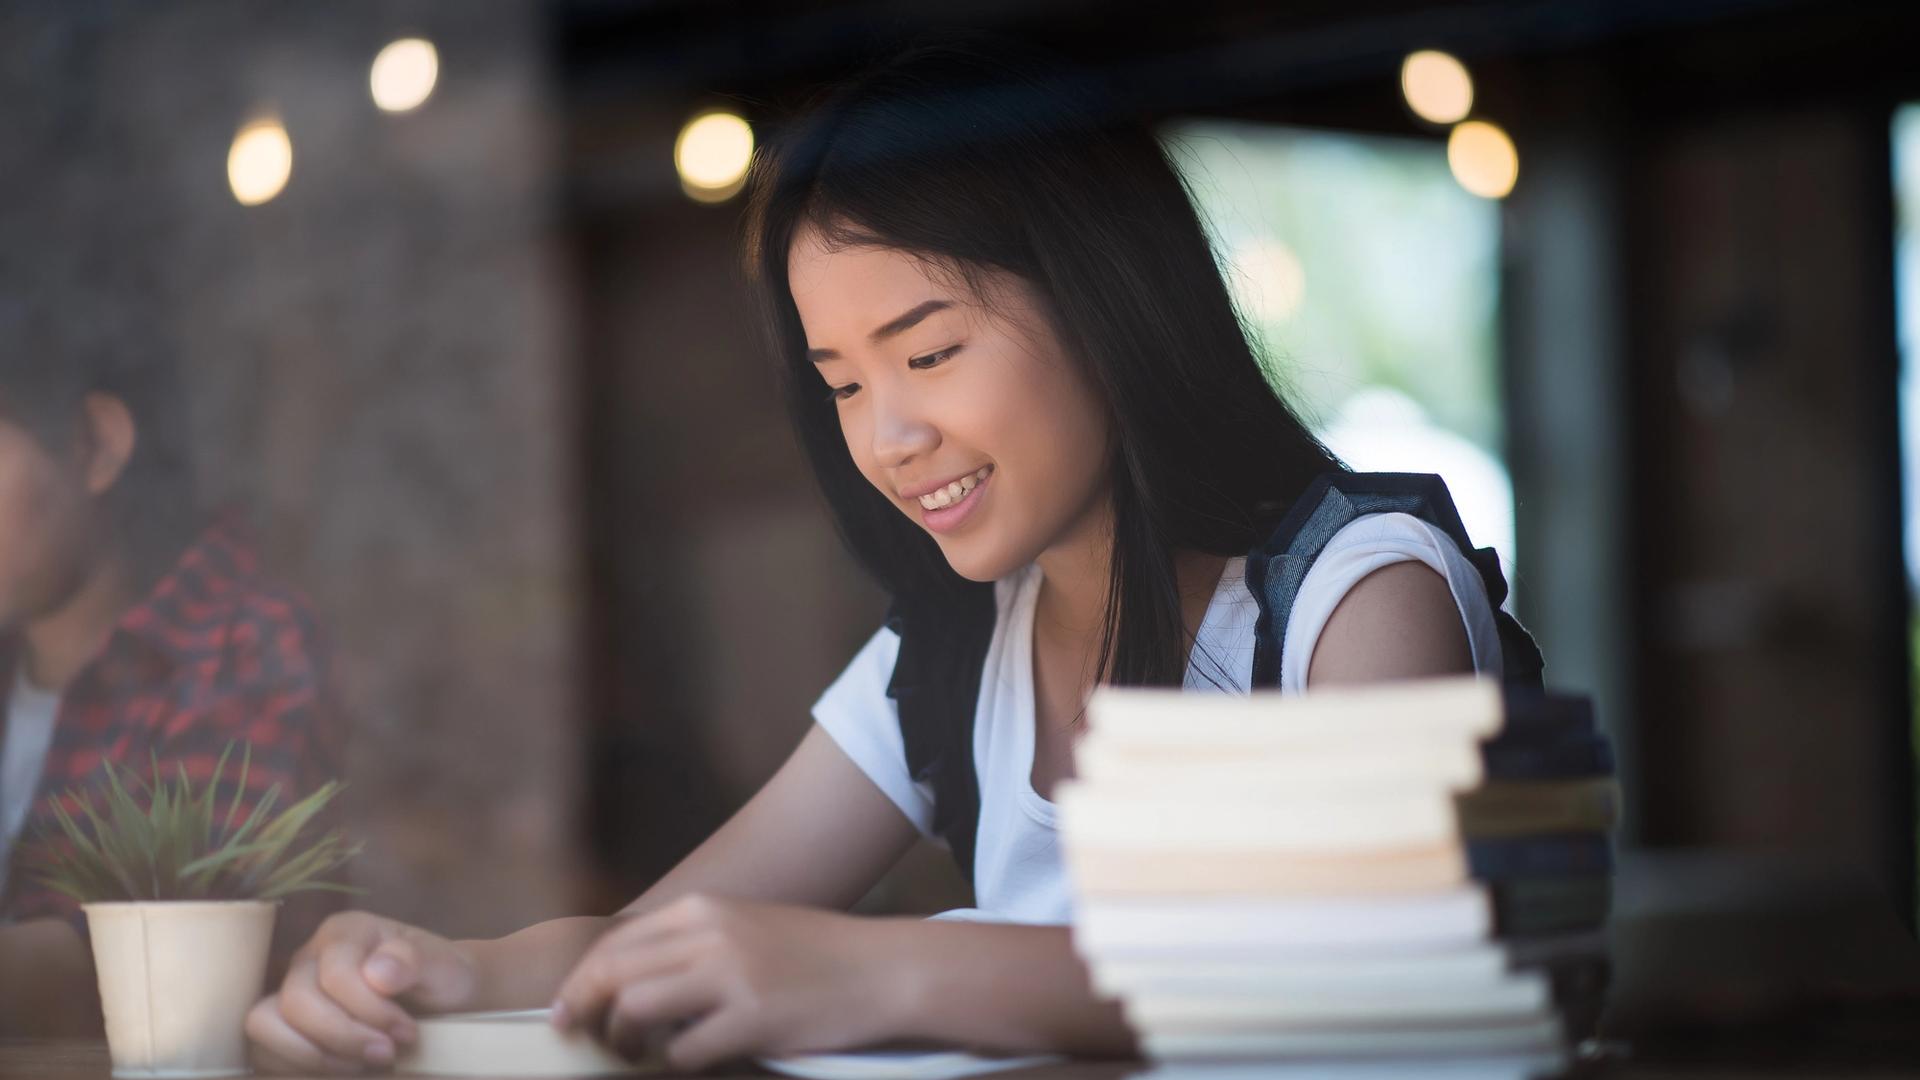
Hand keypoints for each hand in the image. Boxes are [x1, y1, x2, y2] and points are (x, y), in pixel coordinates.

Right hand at [246, 911, 478, 1073]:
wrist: (444, 1000)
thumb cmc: (441, 978)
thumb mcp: (443, 966)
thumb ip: (415, 961)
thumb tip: (377, 972)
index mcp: (346, 933)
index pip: (335, 974)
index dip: (368, 1010)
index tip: (406, 1033)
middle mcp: (310, 957)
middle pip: (296, 1001)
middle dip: (343, 1036)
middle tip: (386, 1054)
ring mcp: (289, 991)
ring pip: (264, 1024)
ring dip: (312, 1055)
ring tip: (360, 1067)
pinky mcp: (283, 1026)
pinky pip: (262, 1051)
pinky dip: (295, 1068)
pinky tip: (340, 1072)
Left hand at [551, 894, 906, 1071]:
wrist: (881, 969)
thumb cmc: (814, 954)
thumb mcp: (745, 926)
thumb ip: (692, 942)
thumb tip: (629, 977)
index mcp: (704, 909)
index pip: (615, 943)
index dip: (580, 982)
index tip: (566, 1010)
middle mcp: (711, 934)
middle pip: (612, 973)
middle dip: (583, 1010)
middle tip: (579, 1037)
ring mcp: (732, 975)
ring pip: (635, 1009)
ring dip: (622, 1041)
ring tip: (632, 1054)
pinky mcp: (753, 1018)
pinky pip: (684, 1052)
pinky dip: (675, 1064)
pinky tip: (690, 1062)